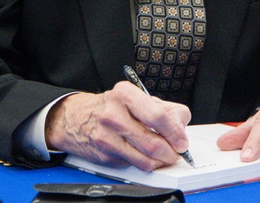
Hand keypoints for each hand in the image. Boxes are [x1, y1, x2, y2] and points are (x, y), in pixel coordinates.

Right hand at [45, 81, 191, 170]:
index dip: (175, 132)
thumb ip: (167, 110)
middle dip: (171, 151)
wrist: (77, 118)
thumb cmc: (113, 106)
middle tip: (177, 151)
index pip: (157, 116)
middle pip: (152, 142)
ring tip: (165, 155)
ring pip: (145, 159)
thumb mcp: (140, 97)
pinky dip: (146, 163)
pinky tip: (146, 154)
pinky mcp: (105, 155)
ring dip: (161, 161)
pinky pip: (134, 164)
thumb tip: (180, 130)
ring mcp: (106, 137)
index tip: (182, 141)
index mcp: (125, 94)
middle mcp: (113, 114)